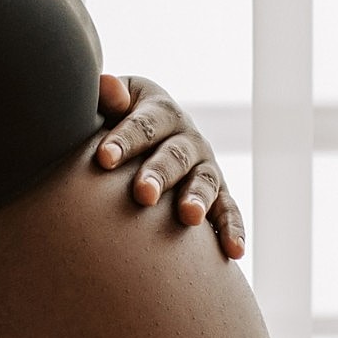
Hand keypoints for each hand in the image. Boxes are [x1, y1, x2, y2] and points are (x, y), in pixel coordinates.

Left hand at [96, 74, 245, 259]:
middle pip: (174, 155)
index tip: (103, 158)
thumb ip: (106, 99)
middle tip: (142, 194)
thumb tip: (104, 85)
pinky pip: (228, 211)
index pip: (143, 123)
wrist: (141, 139)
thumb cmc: (113, 124)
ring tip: (188, 217)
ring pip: (204, 181)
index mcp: (158, 111)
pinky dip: (232, 229)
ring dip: (197, 198)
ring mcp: (204, 166)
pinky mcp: (217, 194)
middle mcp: (187, 137)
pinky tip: (234, 252)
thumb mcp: (109, 106)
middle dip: (159, 174)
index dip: (125, 139)